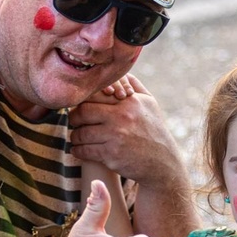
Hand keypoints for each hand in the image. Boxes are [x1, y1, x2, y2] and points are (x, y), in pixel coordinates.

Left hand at [68, 75, 185, 187]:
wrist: (162, 163)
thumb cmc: (154, 131)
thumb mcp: (150, 104)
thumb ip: (134, 86)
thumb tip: (121, 73)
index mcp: (129, 102)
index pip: (96, 94)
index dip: (84, 100)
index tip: (81, 106)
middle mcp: (121, 117)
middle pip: (83, 112)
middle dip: (74, 117)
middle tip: (74, 121)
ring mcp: (116, 137)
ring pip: (81, 133)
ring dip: (75, 136)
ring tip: (76, 138)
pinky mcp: (111, 155)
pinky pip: (85, 150)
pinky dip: (77, 151)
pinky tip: (78, 150)